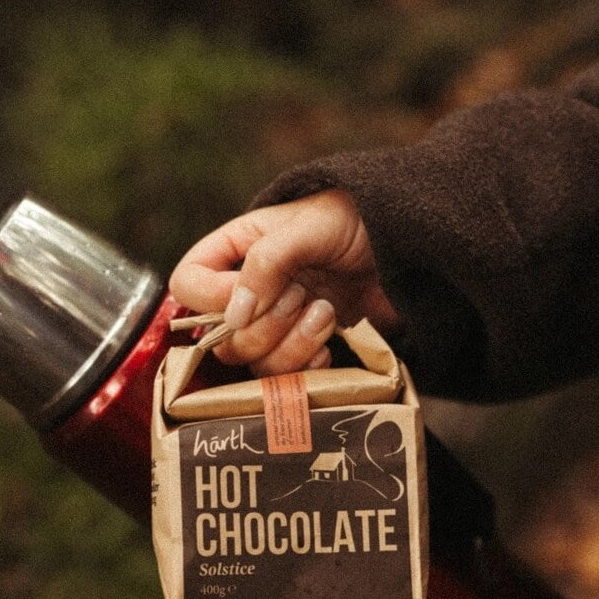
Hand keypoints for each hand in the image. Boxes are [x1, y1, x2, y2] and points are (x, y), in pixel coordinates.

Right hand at [168, 190, 399, 374]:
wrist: (410, 243)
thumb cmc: (356, 219)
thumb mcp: (307, 227)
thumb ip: (266, 264)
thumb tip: (235, 316)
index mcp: (237, 250)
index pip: (188, 284)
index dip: (211, 298)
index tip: (253, 292)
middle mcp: (251, 291)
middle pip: (221, 337)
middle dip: (265, 325)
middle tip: (303, 296)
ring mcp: (279, 324)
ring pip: (256, 363)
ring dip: (292, 345)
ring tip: (327, 313)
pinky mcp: (308, 348)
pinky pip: (289, 379)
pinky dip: (310, 366)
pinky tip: (332, 341)